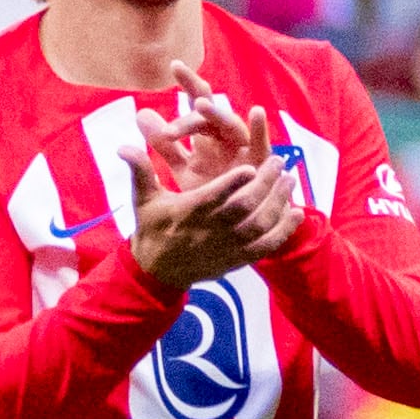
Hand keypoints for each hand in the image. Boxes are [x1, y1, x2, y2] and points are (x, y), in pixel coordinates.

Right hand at [129, 157, 301, 293]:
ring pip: (258, 226)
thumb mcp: (143, 199)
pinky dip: (283, 232)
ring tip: (290, 180)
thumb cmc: (153, 228)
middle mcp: (210, 231)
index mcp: (188, 213)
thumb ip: (140, 170)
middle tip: (279, 161)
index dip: (234, 182)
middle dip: (265, 184)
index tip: (250, 164)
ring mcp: (226, 247)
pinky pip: (265, 247)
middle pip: (243, 208)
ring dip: (278, 203)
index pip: (214, 197)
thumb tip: (122, 146)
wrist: (158, 272)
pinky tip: (297, 214)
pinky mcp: (238, 260)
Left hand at [145, 64, 271, 191]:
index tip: (175, 65)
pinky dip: (260, 128)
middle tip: (181, 85)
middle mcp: (224, 136)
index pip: (195, 104)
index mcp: (207, 135)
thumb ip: (165, 144)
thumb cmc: (215, 194)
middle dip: (199, 93)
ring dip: (217, 114)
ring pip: (230, 124)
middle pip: (212, 108)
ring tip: (201, 105)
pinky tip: (256, 112)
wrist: (238, 227)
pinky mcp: (261, 164)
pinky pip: (262, 144)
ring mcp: (243, 148)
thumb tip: (140, 113)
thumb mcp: (185, 169)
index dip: (188, 83)